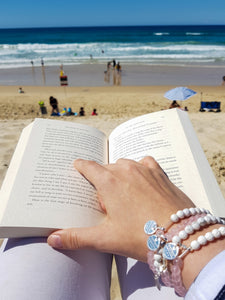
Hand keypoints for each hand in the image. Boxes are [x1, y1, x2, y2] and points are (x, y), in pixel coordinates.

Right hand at [47, 156, 193, 261]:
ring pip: (124, 165)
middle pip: (107, 168)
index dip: (81, 165)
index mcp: (109, 182)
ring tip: (124, 194)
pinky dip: (140, 168)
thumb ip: (77, 238)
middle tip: (107, 201)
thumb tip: (53, 239)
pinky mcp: (160, 173)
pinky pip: (145, 163)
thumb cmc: (142, 236)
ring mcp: (144, 169)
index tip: (78, 164)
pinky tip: (142, 180)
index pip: (89, 167)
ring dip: (120, 175)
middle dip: (103, 180)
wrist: (180, 235)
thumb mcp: (106, 239)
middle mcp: (125, 170)